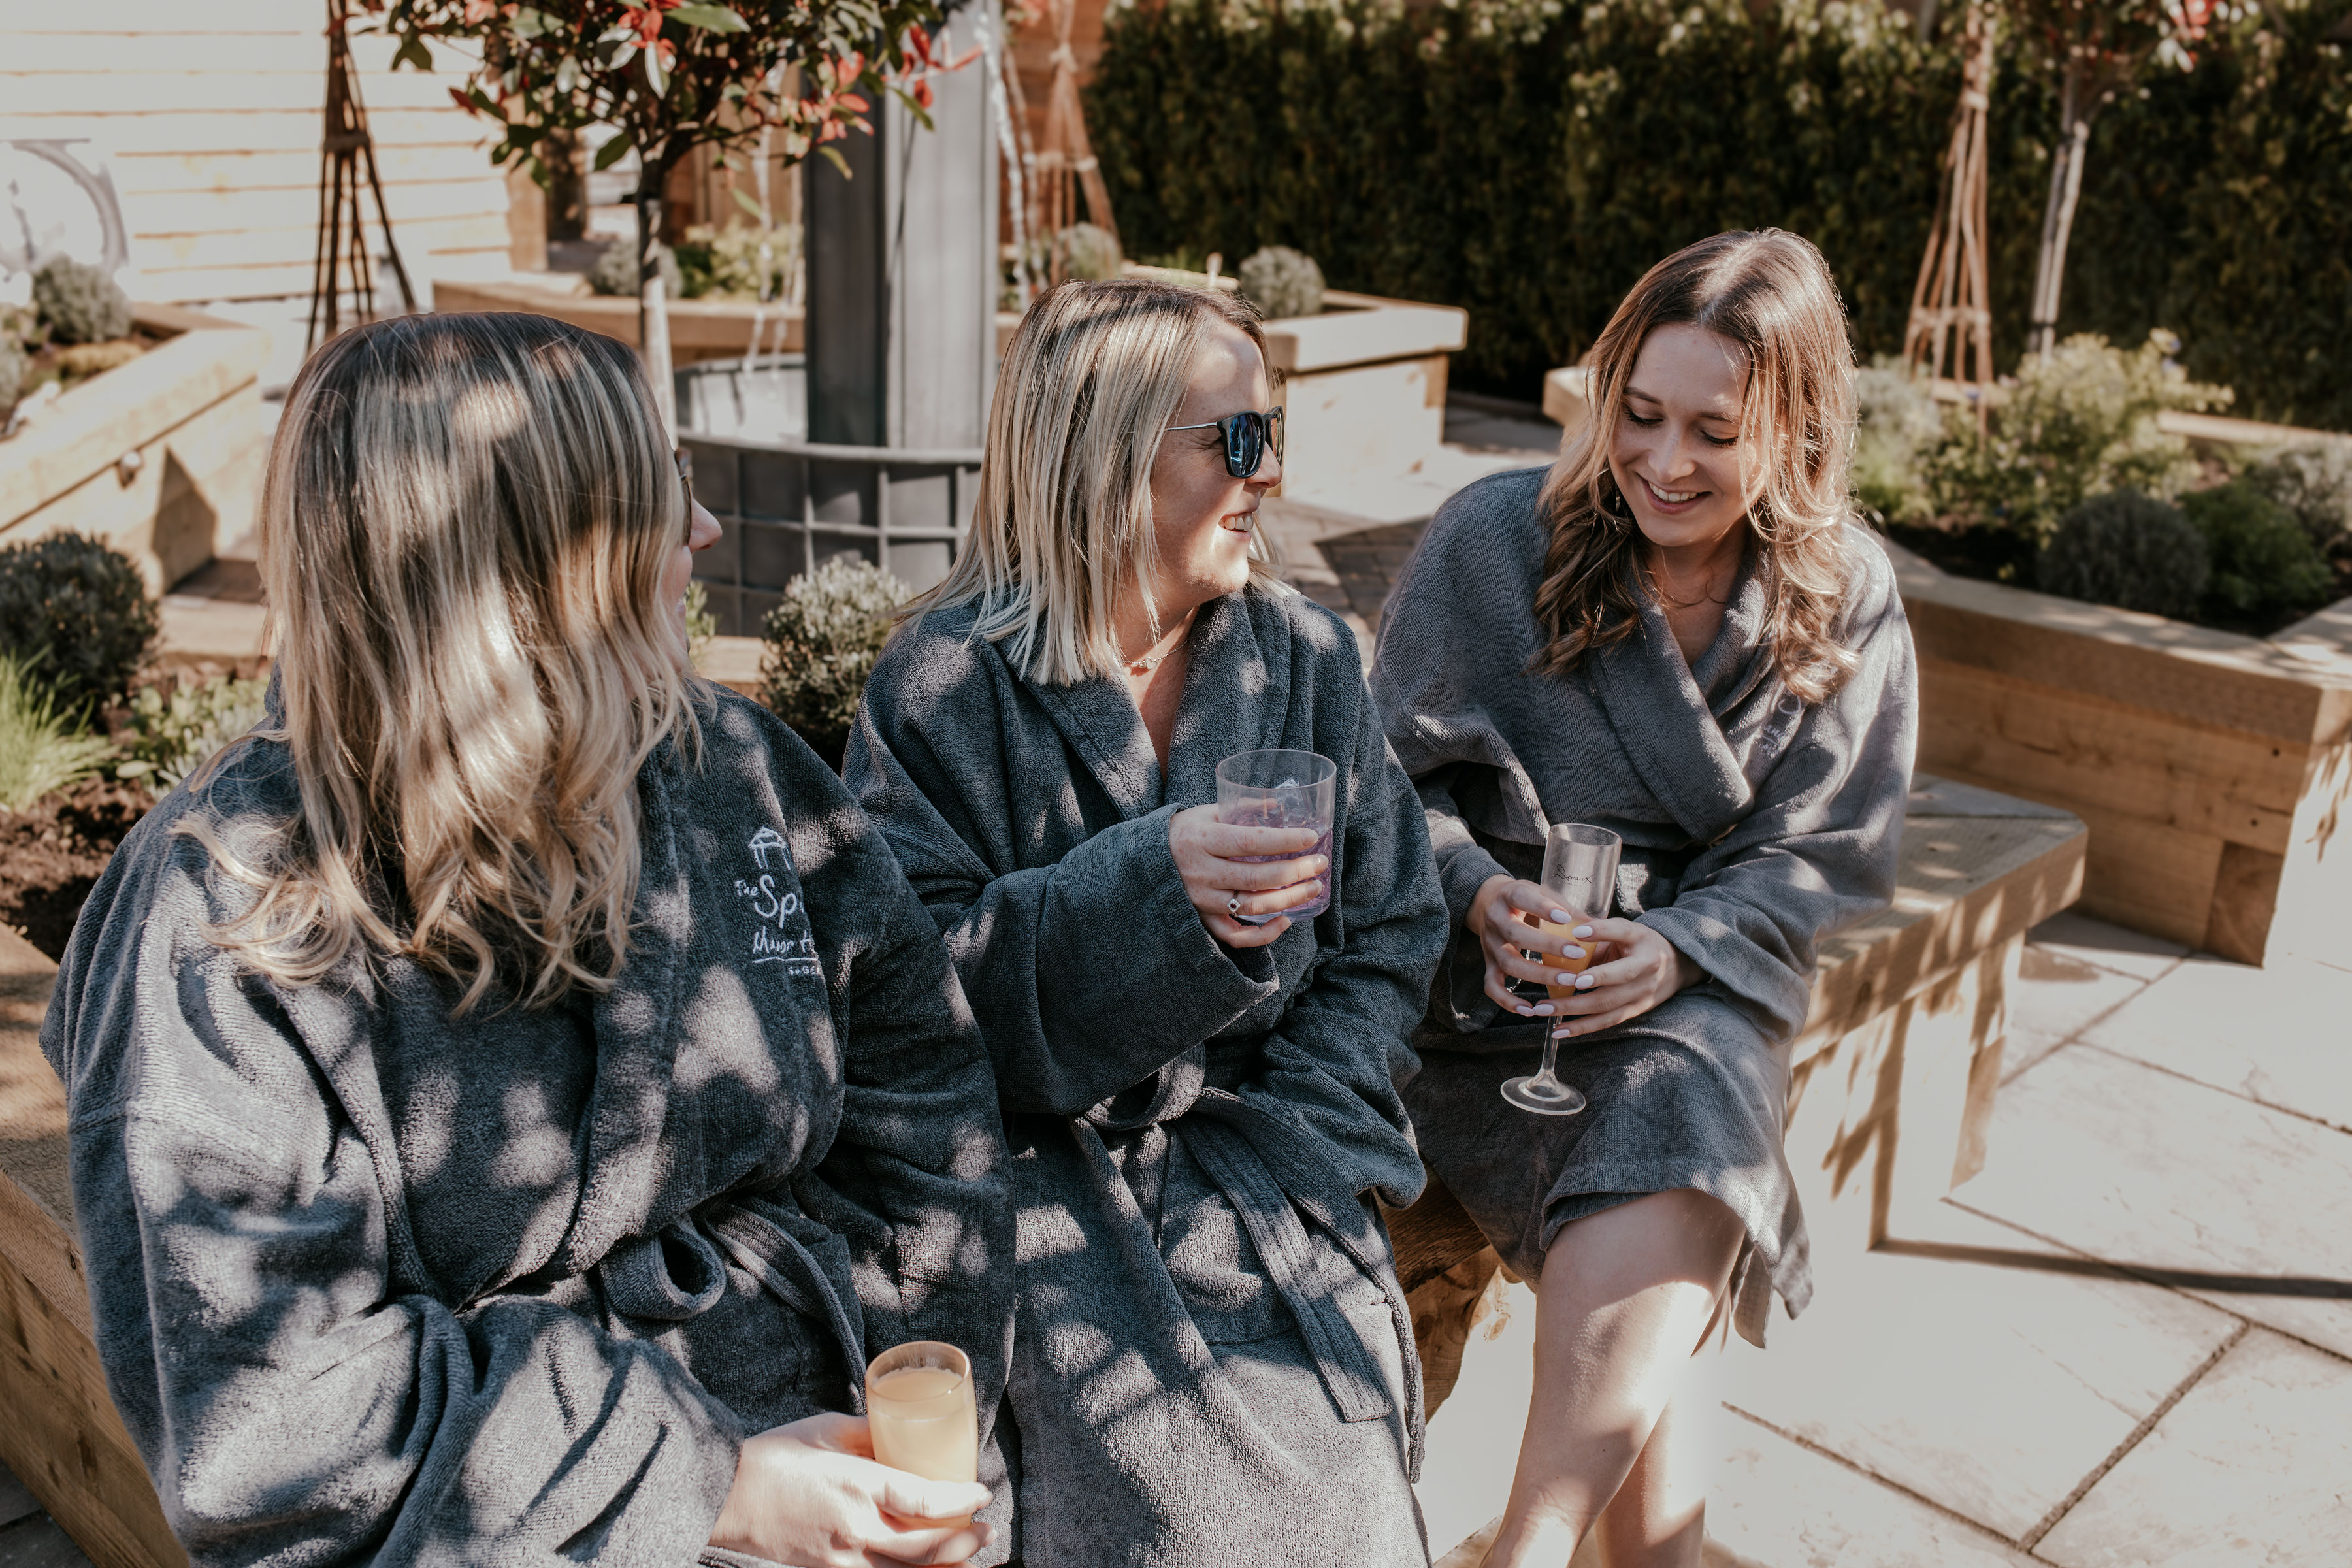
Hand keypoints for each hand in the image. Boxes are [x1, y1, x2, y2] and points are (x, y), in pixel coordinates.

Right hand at [707, 1411, 992, 1567]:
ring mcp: (841, 1558)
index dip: (961, 1500)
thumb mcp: (826, 1429)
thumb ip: (868, 1432)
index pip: (924, 1499)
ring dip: (946, 1567)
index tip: (982, 1493)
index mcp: (856, 1484)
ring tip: (970, 1556)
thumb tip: (901, 1429)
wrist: (724, 1495)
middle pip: (926, 1548)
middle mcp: (854, 1527)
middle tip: (988, 1529)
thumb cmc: (774, 1456)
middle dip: (965, 1542)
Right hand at [1168, 803, 1328, 949]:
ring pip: (1252, 907)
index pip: (1250, 842)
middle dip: (1295, 871)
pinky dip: (1263, 935)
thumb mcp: (1208, 811)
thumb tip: (1281, 806)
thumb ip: (1243, 809)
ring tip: (1313, 888)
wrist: (1148, 859)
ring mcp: (1202, 900)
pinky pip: (1235, 935)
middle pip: (1257, 878)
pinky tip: (1285, 920)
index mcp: (1203, 840)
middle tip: (1319, 864)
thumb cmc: (1184, 831)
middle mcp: (1202, 873)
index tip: (1311, 837)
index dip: (1284, 841)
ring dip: (1288, 900)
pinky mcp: (1203, 918)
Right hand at [1466, 874, 1595, 1019]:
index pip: (1522, 898)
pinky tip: (1529, 1009)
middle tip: (1577, 954)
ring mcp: (1491, 945)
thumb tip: (1596, 925)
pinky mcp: (1489, 964)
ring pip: (1509, 963)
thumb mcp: (1541, 892)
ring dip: (1539, 975)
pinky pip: (1493, 986)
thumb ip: (1565, 907)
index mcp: (1510, 895)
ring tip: (1567, 982)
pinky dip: (1508, 1001)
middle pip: (1516, 934)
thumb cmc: (1523, 900)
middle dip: (1548, 946)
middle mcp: (1496, 921)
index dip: (1543, 909)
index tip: (1565, 919)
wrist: (1486, 904)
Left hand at [1540, 916, 1700, 1039]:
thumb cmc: (1638, 945)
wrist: (1678, 965)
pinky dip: (1582, 1028)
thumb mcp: (1625, 931)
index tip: (1577, 932)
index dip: (1600, 931)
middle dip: (1587, 981)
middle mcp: (1646, 965)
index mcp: (1640, 938)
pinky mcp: (1635, 1010)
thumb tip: (1557, 926)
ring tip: (1544, 1009)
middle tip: (1559, 981)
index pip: (1621, 931)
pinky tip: (1559, 1030)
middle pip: (1617, 976)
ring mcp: (1642, 992)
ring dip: (1574, 1009)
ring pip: (1608, 1004)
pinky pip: (1607, 1021)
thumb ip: (1597, 932)